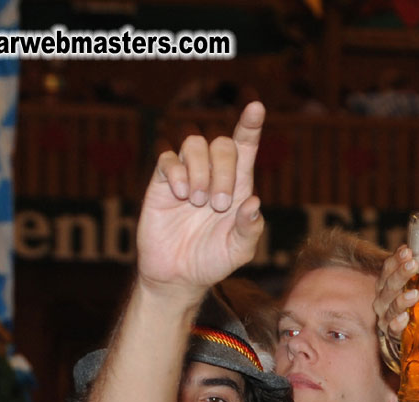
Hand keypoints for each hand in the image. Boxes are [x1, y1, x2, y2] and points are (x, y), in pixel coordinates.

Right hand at [134, 101, 266, 300]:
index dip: (250, 126)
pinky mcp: (161, 183)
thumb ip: (250, 229)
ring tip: (197, 201)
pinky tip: (180, 195)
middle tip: (218, 204)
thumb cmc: (212, 261)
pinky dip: (176, 171)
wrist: (177, 276)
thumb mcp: (238, 251)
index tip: (256, 107)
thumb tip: (254, 201)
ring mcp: (186, 176)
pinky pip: (167, 158)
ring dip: (199, 170)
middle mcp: (213, 175)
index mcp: (238, 186)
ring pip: (194, 143)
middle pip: (221, 143)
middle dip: (224, 169)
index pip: (245, 147)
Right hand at [373, 245, 418, 371]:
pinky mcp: (391, 336)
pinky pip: (392, 329)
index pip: (387, 269)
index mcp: (386, 286)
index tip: (407, 251)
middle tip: (413, 264)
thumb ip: (415, 275)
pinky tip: (404, 318)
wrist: (401, 340)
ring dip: (401, 299)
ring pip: (390, 307)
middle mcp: (382, 301)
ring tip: (414, 294)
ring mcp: (385, 318)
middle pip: (388, 285)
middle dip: (400, 274)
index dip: (396, 260)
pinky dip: (397, 323)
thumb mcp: (410, 289)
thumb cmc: (408, 308)